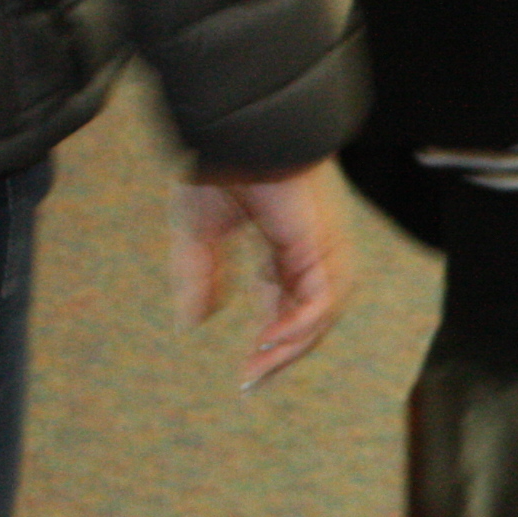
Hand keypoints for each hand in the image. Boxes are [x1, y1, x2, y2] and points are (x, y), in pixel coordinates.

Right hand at [172, 161, 353, 388]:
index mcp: (288, 246)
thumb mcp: (198, 231)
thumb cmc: (220, 166)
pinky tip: (268, 341)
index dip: (267, 340)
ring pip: (319, 315)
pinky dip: (298, 324)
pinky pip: (322, 300)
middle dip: (280, 354)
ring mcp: (323, 249)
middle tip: (249, 382)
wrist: (235, 133)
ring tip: (256, 370)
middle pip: (308, 317)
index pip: (287, 304)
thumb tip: (192, 322)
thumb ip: (199, 275)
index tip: (243, 373)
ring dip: (290, 347)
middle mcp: (312, 251)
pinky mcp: (325, 245)